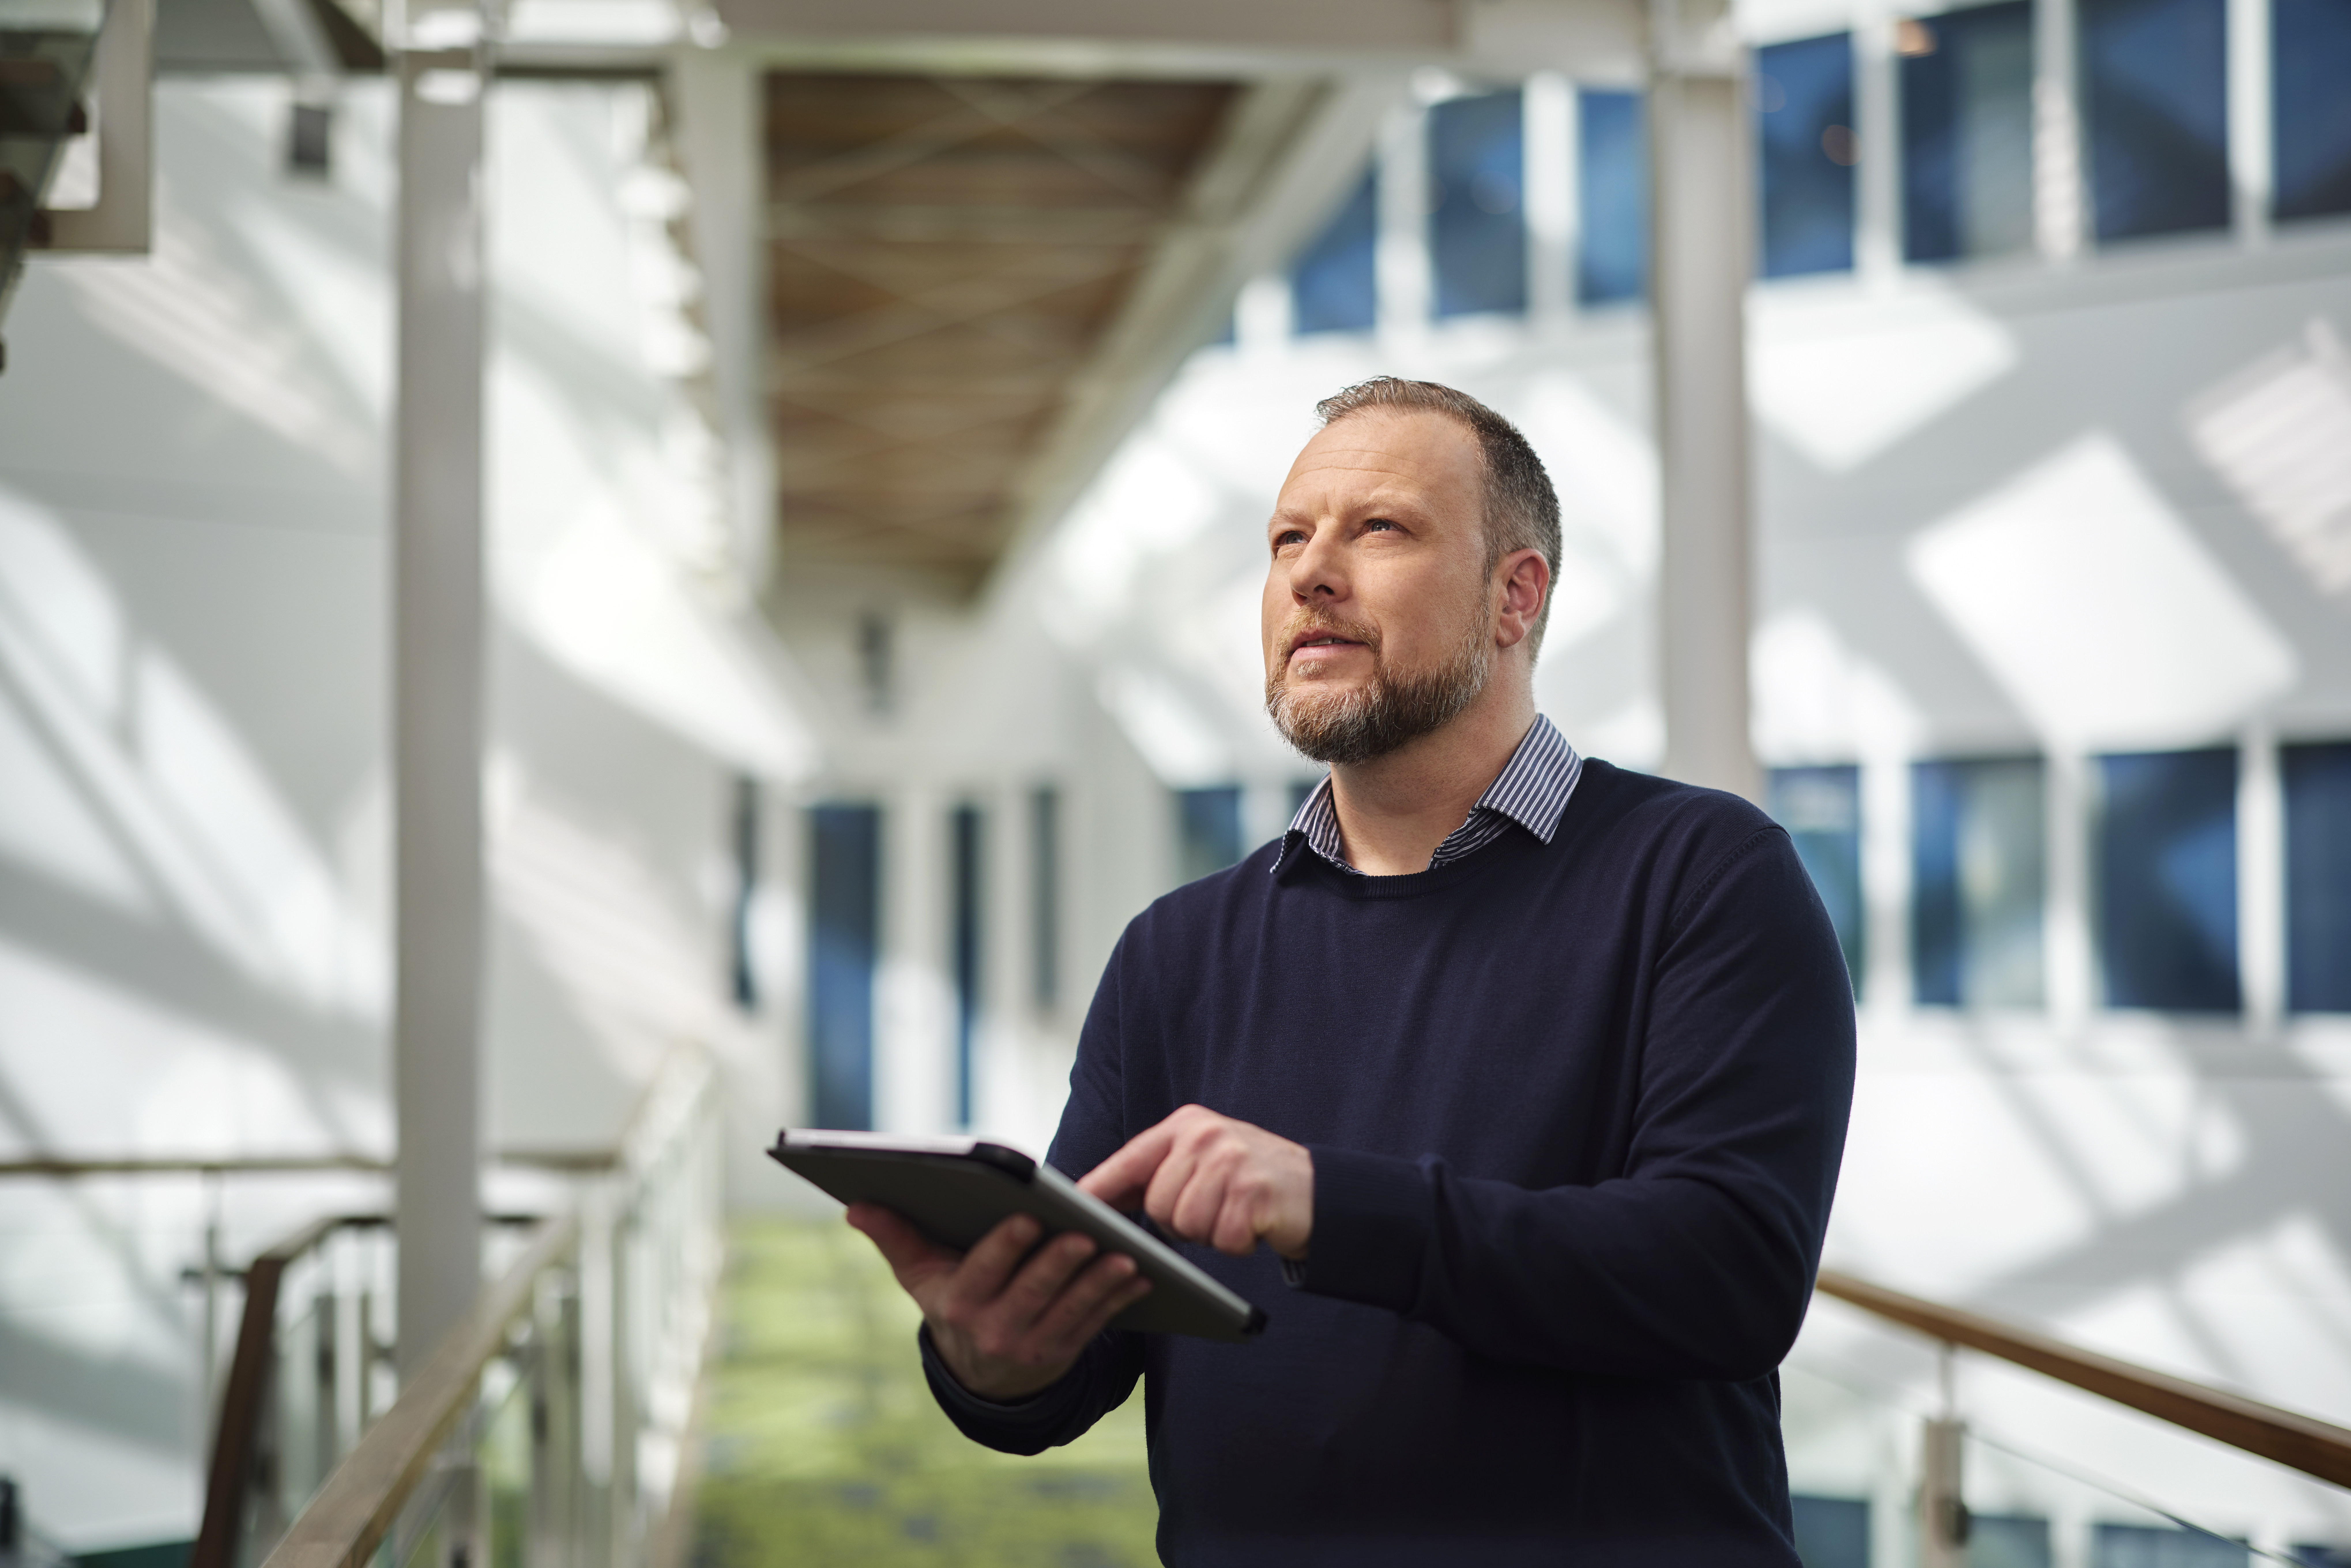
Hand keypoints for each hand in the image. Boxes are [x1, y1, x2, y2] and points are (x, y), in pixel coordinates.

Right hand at [845, 1204, 1152, 1400]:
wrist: (980, 1373)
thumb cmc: (951, 1299)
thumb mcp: (920, 1275)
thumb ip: (894, 1237)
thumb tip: (856, 1204)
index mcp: (958, 1304)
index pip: (983, 1272)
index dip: (1005, 1247)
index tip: (1026, 1218)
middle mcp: (993, 1332)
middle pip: (1033, 1292)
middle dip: (1060, 1263)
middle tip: (1086, 1233)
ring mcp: (1032, 1347)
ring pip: (1071, 1312)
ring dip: (1099, 1285)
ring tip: (1125, 1257)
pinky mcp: (1064, 1355)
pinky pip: (1095, 1327)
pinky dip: (1119, 1303)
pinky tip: (1141, 1277)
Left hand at [1078, 1105, 1313, 1259]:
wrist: (1318, 1191)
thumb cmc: (1250, 1181)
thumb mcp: (1203, 1159)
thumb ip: (1158, 1172)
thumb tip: (1097, 1201)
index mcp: (1187, 1125)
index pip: (1129, 1160)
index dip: (1098, 1189)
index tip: (1071, 1209)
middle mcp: (1207, 1136)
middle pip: (1159, 1205)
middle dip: (1181, 1222)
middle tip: (1215, 1208)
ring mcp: (1232, 1162)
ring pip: (1187, 1225)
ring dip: (1210, 1233)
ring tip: (1234, 1214)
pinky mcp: (1255, 1193)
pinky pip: (1222, 1239)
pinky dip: (1237, 1243)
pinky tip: (1254, 1224)